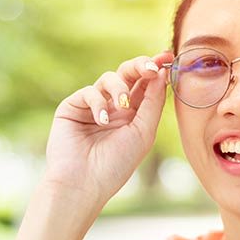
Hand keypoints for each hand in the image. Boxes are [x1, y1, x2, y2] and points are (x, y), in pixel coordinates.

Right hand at [43, 51, 173, 203]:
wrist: (84, 183)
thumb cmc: (117, 164)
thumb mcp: (143, 132)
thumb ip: (153, 102)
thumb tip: (162, 72)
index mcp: (134, 114)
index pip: (146, 85)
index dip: (156, 69)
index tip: (167, 56)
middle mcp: (114, 107)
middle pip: (128, 74)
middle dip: (140, 66)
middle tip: (150, 67)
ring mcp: (93, 106)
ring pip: (109, 78)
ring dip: (120, 88)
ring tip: (122, 105)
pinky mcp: (72, 107)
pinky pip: (89, 92)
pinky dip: (98, 103)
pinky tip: (102, 121)